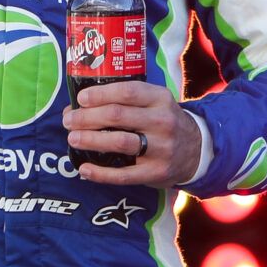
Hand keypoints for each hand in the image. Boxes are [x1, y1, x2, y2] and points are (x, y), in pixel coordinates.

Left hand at [63, 81, 201, 186]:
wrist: (196, 150)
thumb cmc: (163, 121)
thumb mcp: (155, 102)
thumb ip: (127, 100)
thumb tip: (81, 104)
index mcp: (160, 98)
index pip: (126, 92)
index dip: (100, 94)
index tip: (81, 99)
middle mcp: (162, 121)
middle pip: (117, 116)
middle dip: (87, 117)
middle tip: (69, 120)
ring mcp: (161, 148)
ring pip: (119, 142)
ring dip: (91, 140)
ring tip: (73, 138)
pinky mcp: (156, 172)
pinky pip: (123, 174)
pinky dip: (100, 173)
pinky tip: (84, 169)